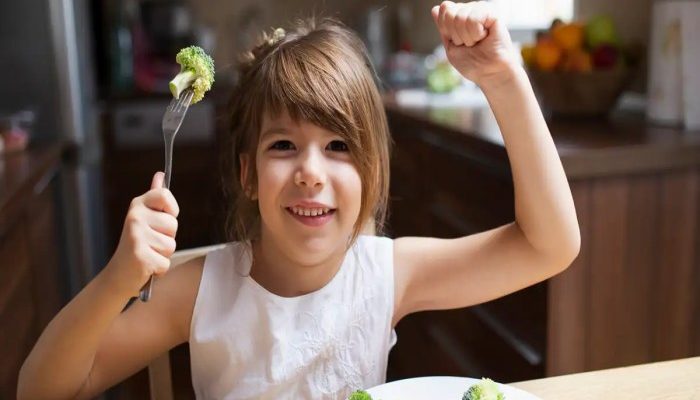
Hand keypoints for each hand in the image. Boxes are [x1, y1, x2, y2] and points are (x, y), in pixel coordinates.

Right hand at [103, 172, 179, 297]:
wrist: (117, 275)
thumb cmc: (137, 246)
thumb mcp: (145, 219)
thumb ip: (155, 198)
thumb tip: (160, 175)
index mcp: (137, 205)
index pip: (165, 195)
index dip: (171, 210)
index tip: (162, 220)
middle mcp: (135, 217)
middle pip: (173, 224)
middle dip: (167, 238)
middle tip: (150, 243)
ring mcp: (136, 236)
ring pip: (171, 245)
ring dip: (163, 254)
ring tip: (148, 254)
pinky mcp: (140, 256)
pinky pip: (166, 262)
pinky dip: (159, 268)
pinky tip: (146, 266)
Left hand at [431, 1, 519, 87]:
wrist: (489, 73)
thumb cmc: (472, 63)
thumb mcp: (450, 46)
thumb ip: (443, 27)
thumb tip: (435, 8)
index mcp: (460, 15)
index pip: (443, 9)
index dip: (447, 30)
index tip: (459, 42)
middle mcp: (470, 9)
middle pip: (449, 12)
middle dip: (456, 35)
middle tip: (469, 43)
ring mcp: (481, 10)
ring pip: (460, 17)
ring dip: (467, 37)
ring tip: (478, 41)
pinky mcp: (492, 13)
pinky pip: (473, 19)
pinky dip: (476, 34)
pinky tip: (484, 37)